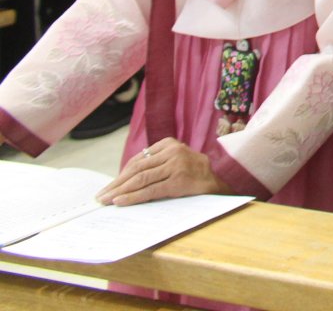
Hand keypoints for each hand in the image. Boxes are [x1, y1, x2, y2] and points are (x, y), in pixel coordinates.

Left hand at [97, 139, 228, 206]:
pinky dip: (133, 197)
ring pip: (141, 179)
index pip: (138, 160)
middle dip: (116, 184)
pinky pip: (151, 190)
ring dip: (120, 192)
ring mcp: (176, 165)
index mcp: (169, 144)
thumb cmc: (194, 173)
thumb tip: (125, 180)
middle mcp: (173, 152)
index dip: (120, 175)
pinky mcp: (179, 180)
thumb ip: (156, 164)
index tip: (108, 187)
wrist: (220, 182)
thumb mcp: (176, 161)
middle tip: (100, 196)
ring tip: (106, 201)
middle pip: (136, 169)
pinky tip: (121, 202)